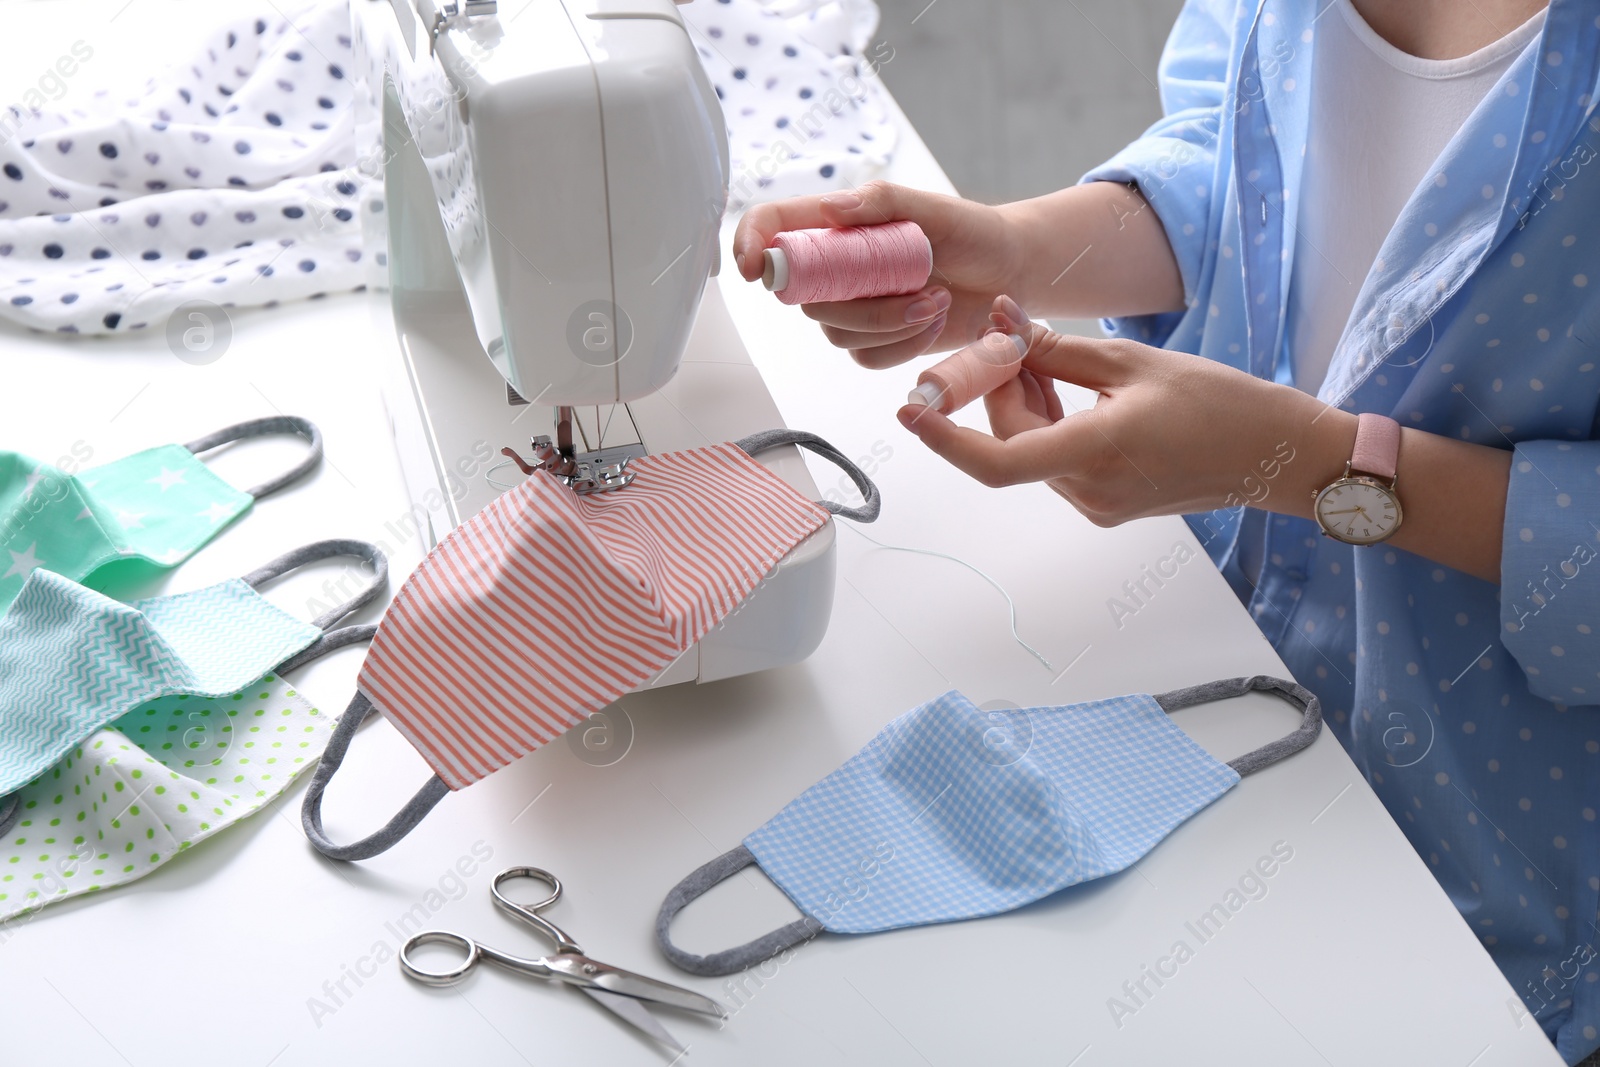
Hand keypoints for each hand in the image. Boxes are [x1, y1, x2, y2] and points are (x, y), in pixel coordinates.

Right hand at [732, 181, 1022, 367]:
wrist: (1008, 274)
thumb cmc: (971, 232)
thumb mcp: (932, 207)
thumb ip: (881, 203)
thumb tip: (829, 210)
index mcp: (837, 224)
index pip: (772, 228)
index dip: (750, 244)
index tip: (752, 268)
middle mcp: (835, 268)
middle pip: (807, 297)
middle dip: (865, 302)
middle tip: (926, 287)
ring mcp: (852, 307)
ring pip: (838, 333)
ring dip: (894, 325)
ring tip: (939, 299)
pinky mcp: (873, 341)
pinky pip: (866, 357)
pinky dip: (905, 345)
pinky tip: (935, 320)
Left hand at [896, 301, 1357, 526]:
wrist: (1278, 455)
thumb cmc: (1223, 403)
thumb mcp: (1133, 362)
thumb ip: (1056, 352)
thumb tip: (1001, 327)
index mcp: (1098, 453)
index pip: (997, 461)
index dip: (946, 438)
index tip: (910, 411)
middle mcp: (1090, 492)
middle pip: (1011, 442)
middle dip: (999, 388)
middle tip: (1010, 334)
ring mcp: (1097, 506)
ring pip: (1030, 452)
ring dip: (1024, 404)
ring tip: (1044, 357)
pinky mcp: (1106, 505)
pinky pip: (1055, 462)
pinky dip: (1048, 424)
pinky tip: (1065, 389)